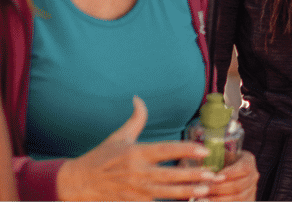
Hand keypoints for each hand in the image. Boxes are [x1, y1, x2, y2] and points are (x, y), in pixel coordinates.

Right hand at [56, 96, 216, 200]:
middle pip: (171, 174)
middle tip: (213, 175)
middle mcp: (137, 172)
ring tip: (205, 191)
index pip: (166, 149)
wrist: (78, 184)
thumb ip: (135, 119)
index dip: (186, 149)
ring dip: (187, 192)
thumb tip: (139, 99)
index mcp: (135, 153)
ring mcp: (136, 191)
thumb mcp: (118, 137)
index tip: (204, 150)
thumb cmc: (100, 159)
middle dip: (193, 175)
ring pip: (167, 193)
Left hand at [207, 150, 257, 200]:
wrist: (223, 173)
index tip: (214, 178)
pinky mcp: (249, 200)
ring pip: (238, 198)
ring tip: (203, 199)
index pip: (243, 168)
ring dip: (219, 199)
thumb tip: (201, 157)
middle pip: (239, 186)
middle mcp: (253, 175)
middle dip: (219, 189)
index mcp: (248, 160)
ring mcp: (252, 190)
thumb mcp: (218, 156)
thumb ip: (213, 157)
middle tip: (203, 190)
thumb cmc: (219, 162)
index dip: (229, 174)